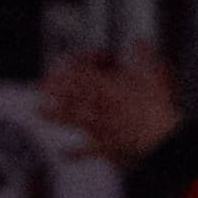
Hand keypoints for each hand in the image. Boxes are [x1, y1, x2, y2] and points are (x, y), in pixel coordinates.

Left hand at [39, 42, 182, 166]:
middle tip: (44, 82)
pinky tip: (64, 153)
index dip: (82, 61)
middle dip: (56, 86)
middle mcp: (95, 106)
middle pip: (68, 93)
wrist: (158, 143)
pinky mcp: (104, 148)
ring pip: (69, 118)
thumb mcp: (154, 74)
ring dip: (53, 113)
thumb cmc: (156, 110)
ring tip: (39, 110)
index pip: (84, 69)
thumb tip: (140, 43)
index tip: (88, 58)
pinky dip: (74, 152)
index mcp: (105, 86)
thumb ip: (144, 56)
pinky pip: (85, 151)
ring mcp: (97, 127)